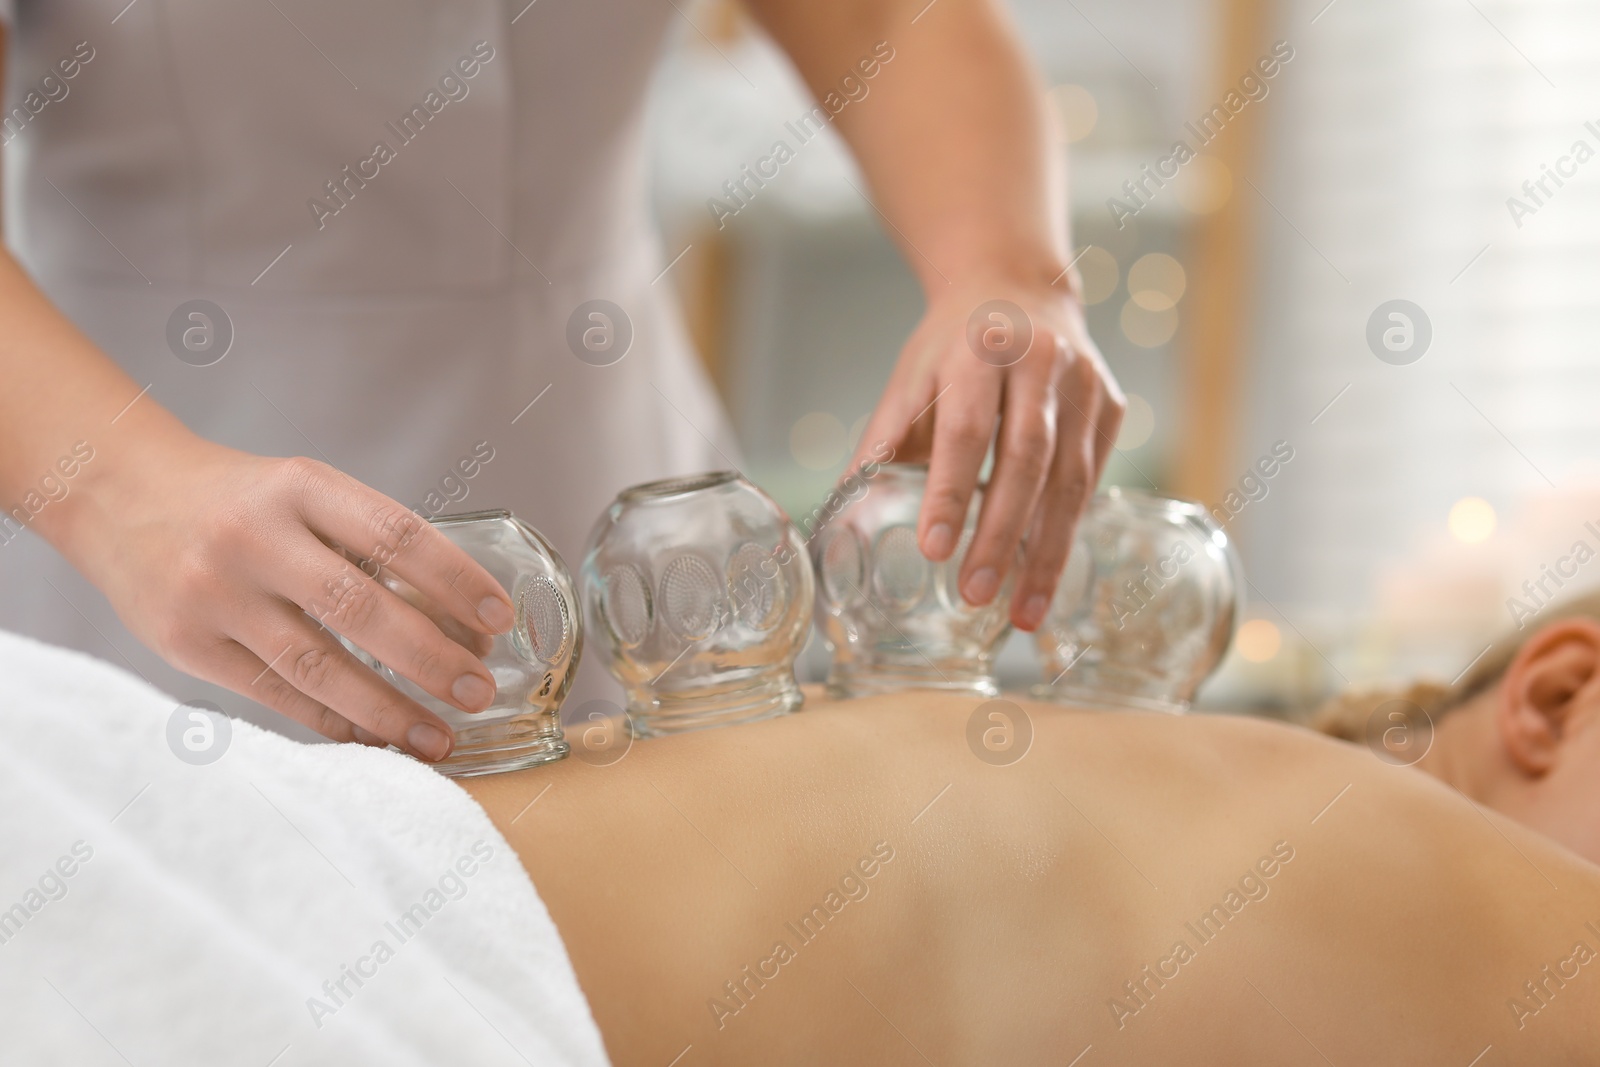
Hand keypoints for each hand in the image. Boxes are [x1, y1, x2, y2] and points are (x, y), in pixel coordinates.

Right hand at [56, 429, 515, 760]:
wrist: (117, 494)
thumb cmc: (239, 500)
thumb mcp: (303, 491)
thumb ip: (367, 542)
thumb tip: (460, 625)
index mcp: (300, 487)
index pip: (395, 534)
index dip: (454, 579)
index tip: (499, 618)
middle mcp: (254, 537)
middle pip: (358, 607)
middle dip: (430, 657)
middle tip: (479, 691)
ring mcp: (214, 593)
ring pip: (316, 665)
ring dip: (387, 710)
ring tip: (438, 739)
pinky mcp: (184, 644)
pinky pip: (274, 693)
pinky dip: (332, 721)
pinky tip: (375, 739)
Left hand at [849, 271, 1123, 631]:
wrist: (1016, 285)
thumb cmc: (953, 345)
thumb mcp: (909, 380)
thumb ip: (882, 445)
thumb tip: (839, 519)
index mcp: (977, 351)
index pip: (965, 430)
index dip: (950, 492)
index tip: (933, 550)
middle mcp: (1039, 362)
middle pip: (1026, 460)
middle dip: (1000, 535)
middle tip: (976, 595)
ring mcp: (1084, 383)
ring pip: (1070, 479)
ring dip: (1046, 552)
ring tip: (1024, 612)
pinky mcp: (1111, 406)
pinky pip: (1090, 480)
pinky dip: (1068, 530)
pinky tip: (1045, 574)